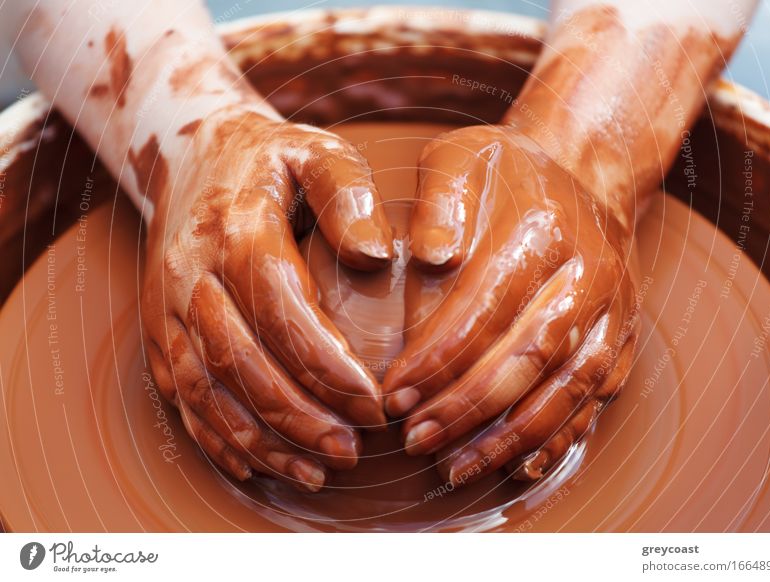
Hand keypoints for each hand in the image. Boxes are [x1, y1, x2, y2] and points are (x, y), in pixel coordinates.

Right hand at [141, 108, 392, 490]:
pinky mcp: (158, 331)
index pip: (281, 310)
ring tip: (315, 473)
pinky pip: (181, 395)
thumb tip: (376, 256)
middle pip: (241, 360)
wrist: (190, 157)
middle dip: (298, 417)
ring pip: (208, 389)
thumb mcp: (317, 153)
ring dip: (260, 440)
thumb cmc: (270, 161)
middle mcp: (193, 275)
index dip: (326, 366)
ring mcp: (168, 307)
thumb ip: (349, 194)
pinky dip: (216, 437)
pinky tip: (254, 467)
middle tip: (351, 452)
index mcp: (237, 230)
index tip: (373, 404)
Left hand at [384, 125, 639, 485]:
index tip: (395, 393)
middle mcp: (588, 276)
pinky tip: (520, 467)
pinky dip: (560, 437)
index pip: (486, 307)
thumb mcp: (462, 156)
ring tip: (457, 468)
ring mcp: (613, 312)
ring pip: (566, 389)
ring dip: (510, 438)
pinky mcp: (623, 339)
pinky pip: (596, 398)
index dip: (439, 358)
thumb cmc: (509, 172)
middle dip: (467, 409)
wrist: (585, 173)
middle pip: (528, 358)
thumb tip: (430, 256)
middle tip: (415, 441)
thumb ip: (440, 199)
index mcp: (544, 231)